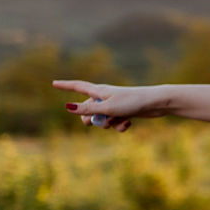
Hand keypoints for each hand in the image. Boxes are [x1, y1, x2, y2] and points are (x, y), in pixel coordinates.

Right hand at [52, 80, 166, 130]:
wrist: (156, 103)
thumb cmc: (132, 102)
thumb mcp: (107, 108)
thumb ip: (87, 110)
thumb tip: (67, 108)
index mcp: (99, 91)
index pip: (78, 87)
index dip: (65, 86)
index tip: (54, 83)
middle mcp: (105, 97)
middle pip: (87, 111)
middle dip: (90, 120)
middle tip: (99, 121)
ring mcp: (114, 105)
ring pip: (102, 120)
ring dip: (108, 124)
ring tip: (119, 120)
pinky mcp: (124, 112)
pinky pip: (115, 123)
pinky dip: (120, 126)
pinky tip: (129, 123)